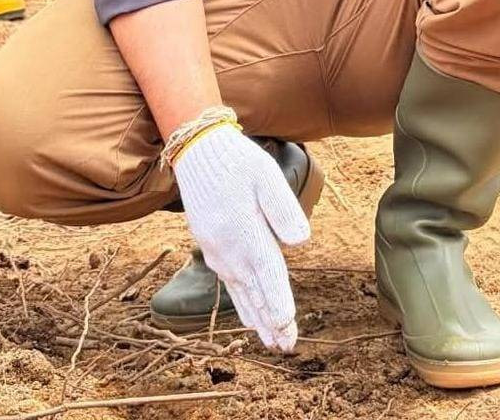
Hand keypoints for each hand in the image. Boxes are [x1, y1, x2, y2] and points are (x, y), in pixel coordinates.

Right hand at [171, 125, 309, 351]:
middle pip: (255, 293)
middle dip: (271, 321)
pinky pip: (229, 284)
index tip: (288, 327)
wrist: (197, 152)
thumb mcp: (265, 174)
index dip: (279, 304)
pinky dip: (241, 303)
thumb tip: (301, 242)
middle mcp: (229, 250)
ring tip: (272, 342)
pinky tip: (248, 316)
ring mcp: (218, 252)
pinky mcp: (212, 249)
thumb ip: (283, 207)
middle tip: (287, 347)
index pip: (268, 276)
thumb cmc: (237, 161)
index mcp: (246, 233)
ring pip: (241, 293)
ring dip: (257, 319)